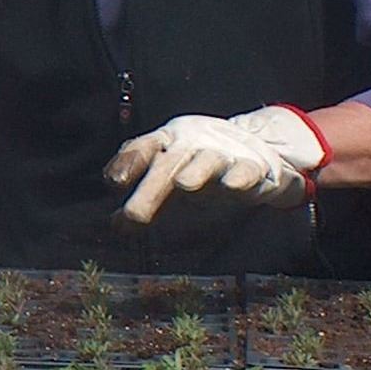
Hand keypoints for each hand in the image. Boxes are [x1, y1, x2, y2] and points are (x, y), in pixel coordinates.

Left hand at [105, 106, 330, 223]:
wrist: (257, 150)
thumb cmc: (199, 165)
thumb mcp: (171, 176)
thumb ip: (144, 196)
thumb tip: (115, 225)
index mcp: (168, 144)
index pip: (143, 148)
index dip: (128, 162)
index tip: (113, 182)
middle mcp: (191, 146)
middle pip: (169, 164)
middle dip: (151, 188)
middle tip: (134, 215)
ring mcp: (222, 155)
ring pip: (207, 162)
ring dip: (196, 172)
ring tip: (183, 185)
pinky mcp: (253, 166)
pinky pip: (246, 171)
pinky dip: (239, 177)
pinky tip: (232, 186)